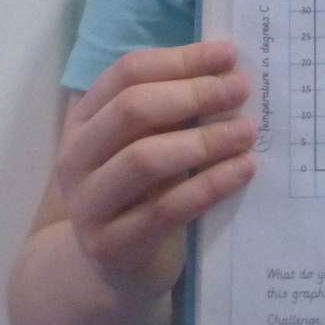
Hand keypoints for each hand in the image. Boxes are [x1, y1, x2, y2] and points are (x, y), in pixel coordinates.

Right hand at [55, 38, 255, 301]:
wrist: (112, 269)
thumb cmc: (140, 189)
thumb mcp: (146, 141)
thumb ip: (173, 109)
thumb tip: (229, 70)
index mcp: (84, 119)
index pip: (127, 72)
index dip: (180, 59)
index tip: (228, 54)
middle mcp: (77, 157)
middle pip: (132, 109)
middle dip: (194, 93)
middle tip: (241, 89)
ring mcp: (88, 204)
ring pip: (145, 159)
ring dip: (204, 141)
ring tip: (247, 131)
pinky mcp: (112, 246)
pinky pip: (165, 210)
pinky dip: (209, 185)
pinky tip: (243, 169)